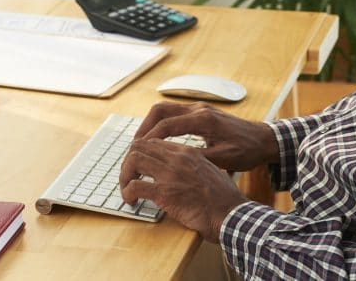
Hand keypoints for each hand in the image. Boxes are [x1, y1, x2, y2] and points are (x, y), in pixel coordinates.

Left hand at [119, 137, 246, 242]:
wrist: (231, 214)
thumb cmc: (224, 198)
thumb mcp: (209, 171)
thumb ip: (192, 166)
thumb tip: (178, 172)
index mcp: (187, 152)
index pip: (154, 142)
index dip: (141, 152)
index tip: (137, 166)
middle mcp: (177, 158)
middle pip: (140, 146)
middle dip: (128, 160)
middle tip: (128, 176)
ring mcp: (170, 174)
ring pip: (133, 160)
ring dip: (124, 174)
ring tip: (126, 188)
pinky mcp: (165, 192)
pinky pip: (135, 185)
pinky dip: (127, 192)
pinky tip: (130, 200)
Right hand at [133, 101, 279, 171]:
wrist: (262, 139)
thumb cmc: (246, 151)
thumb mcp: (223, 159)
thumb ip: (198, 159)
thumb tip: (173, 163)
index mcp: (203, 119)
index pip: (167, 124)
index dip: (149, 138)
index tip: (136, 151)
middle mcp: (198, 108)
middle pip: (160, 110)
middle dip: (144, 127)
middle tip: (133, 145)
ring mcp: (199, 107)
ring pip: (165, 108)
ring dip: (151, 124)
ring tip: (141, 142)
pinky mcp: (200, 111)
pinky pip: (173, 112)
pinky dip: (161, 123)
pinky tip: (158, 138)